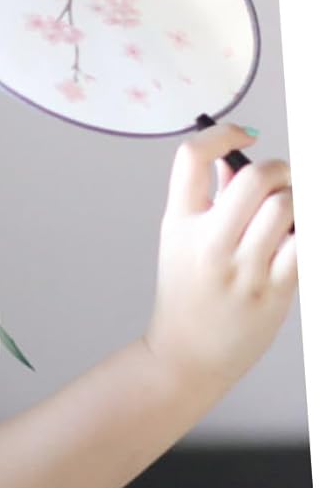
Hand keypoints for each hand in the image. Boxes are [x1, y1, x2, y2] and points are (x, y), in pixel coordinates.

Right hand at [144, 122, 296, 395]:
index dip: (219, 133)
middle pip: (254, 178)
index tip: (241, 134)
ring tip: (293, 215)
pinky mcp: (275, 291)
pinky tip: (300, 238)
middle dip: (279, 170)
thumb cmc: (187, 295)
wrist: (187, 355)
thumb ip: (207, 198)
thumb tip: (236, 160)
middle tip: (282, 180)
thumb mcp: (180, 241)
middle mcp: (209, 242)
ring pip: (287, 208)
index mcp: (179, 223)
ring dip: (298, 202)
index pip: (190, 158)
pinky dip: (308, 234)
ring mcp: (244, 268)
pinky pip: (307, 246)